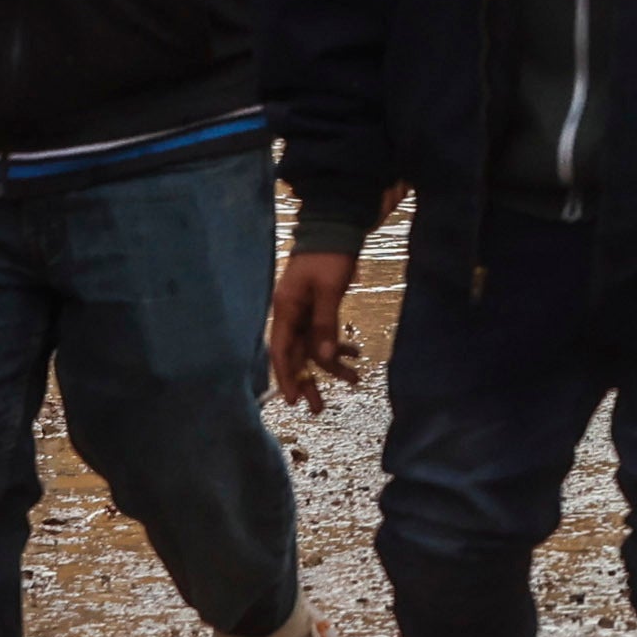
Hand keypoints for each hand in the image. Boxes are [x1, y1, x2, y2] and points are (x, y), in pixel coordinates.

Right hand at [266, 251, 365, 408]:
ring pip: (313, 347)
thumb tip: (325, 357)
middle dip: (308, 381)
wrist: (335, 228)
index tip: (292, 400)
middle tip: (319, 408)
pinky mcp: (317, 308)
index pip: (280, 352)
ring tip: (353, 381)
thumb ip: (326, 323)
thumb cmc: (329, 256)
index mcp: (286, 309)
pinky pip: (324, 333)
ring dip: (330, 365)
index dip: (286, 377)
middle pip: (296, 355)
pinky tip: (356, 355)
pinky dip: (338, 344)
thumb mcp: (329, 290)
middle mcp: (291, 314)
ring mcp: (304, 311)